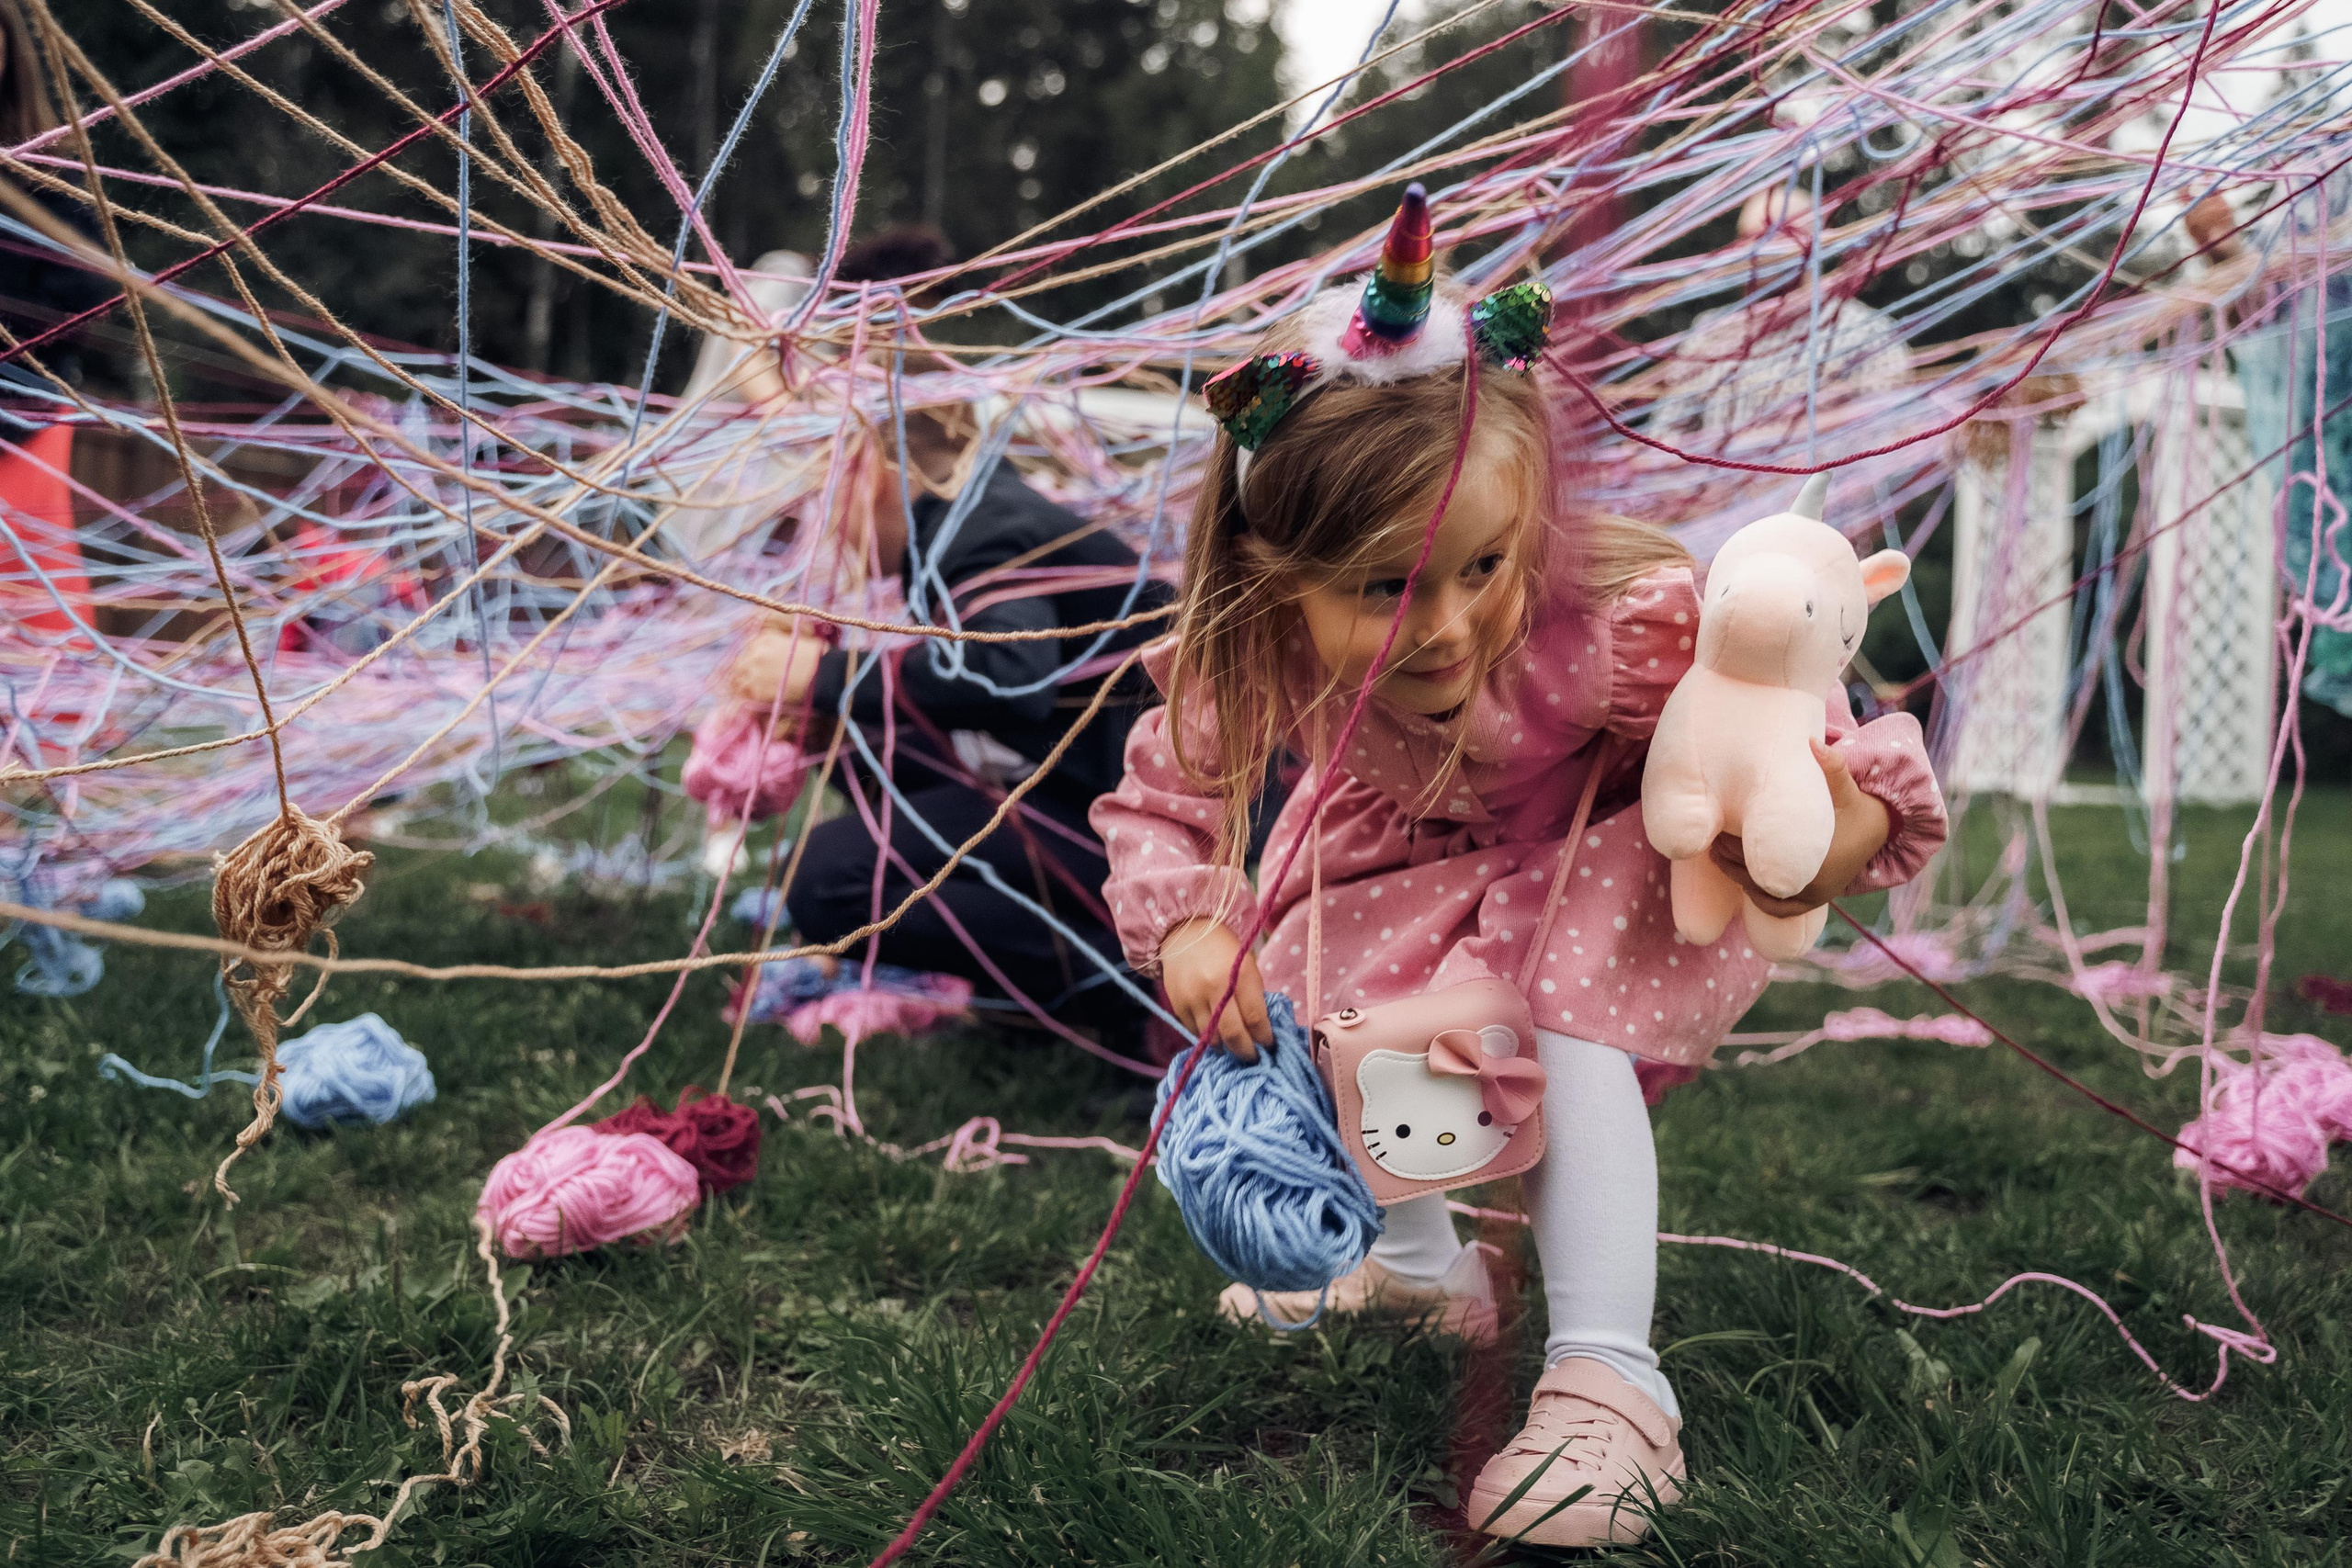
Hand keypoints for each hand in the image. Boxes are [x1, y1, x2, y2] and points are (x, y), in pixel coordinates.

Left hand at [725, 622, 825, 711]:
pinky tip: (751, 701)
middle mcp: (755, 654)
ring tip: (745, 693)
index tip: (754, 667)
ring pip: (738, 680)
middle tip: (747, 682)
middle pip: (739, 664)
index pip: (748, 650)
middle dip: (743, 673)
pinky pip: (745, 695)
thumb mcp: (793, 641)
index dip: (751, 660)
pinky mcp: (758, 691)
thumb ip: (777, 647)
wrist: (825, 674)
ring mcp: (755, 673)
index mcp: (763, 640)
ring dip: (741, 686)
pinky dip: (746, 698)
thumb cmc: (816, 657)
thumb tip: (773, 657)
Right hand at [1159, 916, 1272, 1060]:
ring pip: (1213, 1038)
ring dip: (1226, 1047)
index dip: (1264, 1037)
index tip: (1269, 1045)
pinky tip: (1215, 1034)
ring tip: (1234, 1047)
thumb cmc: (1224, 950)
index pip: (1255, 1018)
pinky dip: (1207, 1037)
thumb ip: (1253, 997)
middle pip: (1233, 1034)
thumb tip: (1260, 1031)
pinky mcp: (1178, 1004)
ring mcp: (1193, 997)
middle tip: (1253, 1057)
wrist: (1185, 933)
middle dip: (1246, 1052)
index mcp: (1239, 975)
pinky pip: (1195, 1032)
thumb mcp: (1246, 966)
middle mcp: (1215, 987)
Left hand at [1708, 738, 1889, 917]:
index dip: (1736, 847)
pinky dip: (1757, 898)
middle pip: (1759, 881)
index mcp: (1818, 862)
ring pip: (1764, 898)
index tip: (1719, 831)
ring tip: (1717, 857)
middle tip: (1712, 843)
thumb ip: (1832, 765)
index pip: (1763, 861)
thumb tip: (1813, 742)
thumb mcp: (1844, 785)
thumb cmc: (1853, 804)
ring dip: (1739, 880)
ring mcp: (1815, 898)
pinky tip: (1739, 876)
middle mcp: (1816, 886)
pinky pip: (1778, 909)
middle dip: (1732, 861)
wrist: (1878, 830)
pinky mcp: (1814, 902)